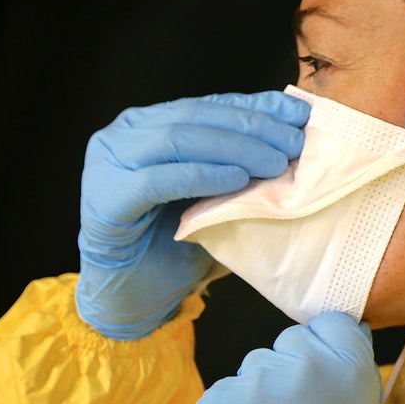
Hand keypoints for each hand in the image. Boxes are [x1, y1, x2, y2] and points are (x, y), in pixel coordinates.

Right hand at [76, 91, 308, 338]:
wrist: (133, 298)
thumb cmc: (176, 245)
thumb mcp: (214, 195)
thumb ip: (238, 164)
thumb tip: (292, 140)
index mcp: (149, 124)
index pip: (209, 105)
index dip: (256, 106)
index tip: (298, 115)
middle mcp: (124, 135)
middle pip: (195, 116)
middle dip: (251, 126)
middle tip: (293, 143)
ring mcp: (109, 164)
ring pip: (178, 139)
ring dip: (234, 148)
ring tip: (274, 162)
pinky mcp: (106, 199)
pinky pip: (157, 180)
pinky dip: (201, 176)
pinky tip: (237, 180)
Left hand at [191, 311, 385, 403]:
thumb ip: (352, 386)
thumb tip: (337, 358)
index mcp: (349, 370)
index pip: (333, 322)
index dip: (326, 343)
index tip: (322, 363)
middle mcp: (304, 364)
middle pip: (292, 341)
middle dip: (293, 367)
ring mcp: (257, 379)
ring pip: (256, 366)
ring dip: (261, 392)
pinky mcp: (218, 399)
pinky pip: (227, 393)